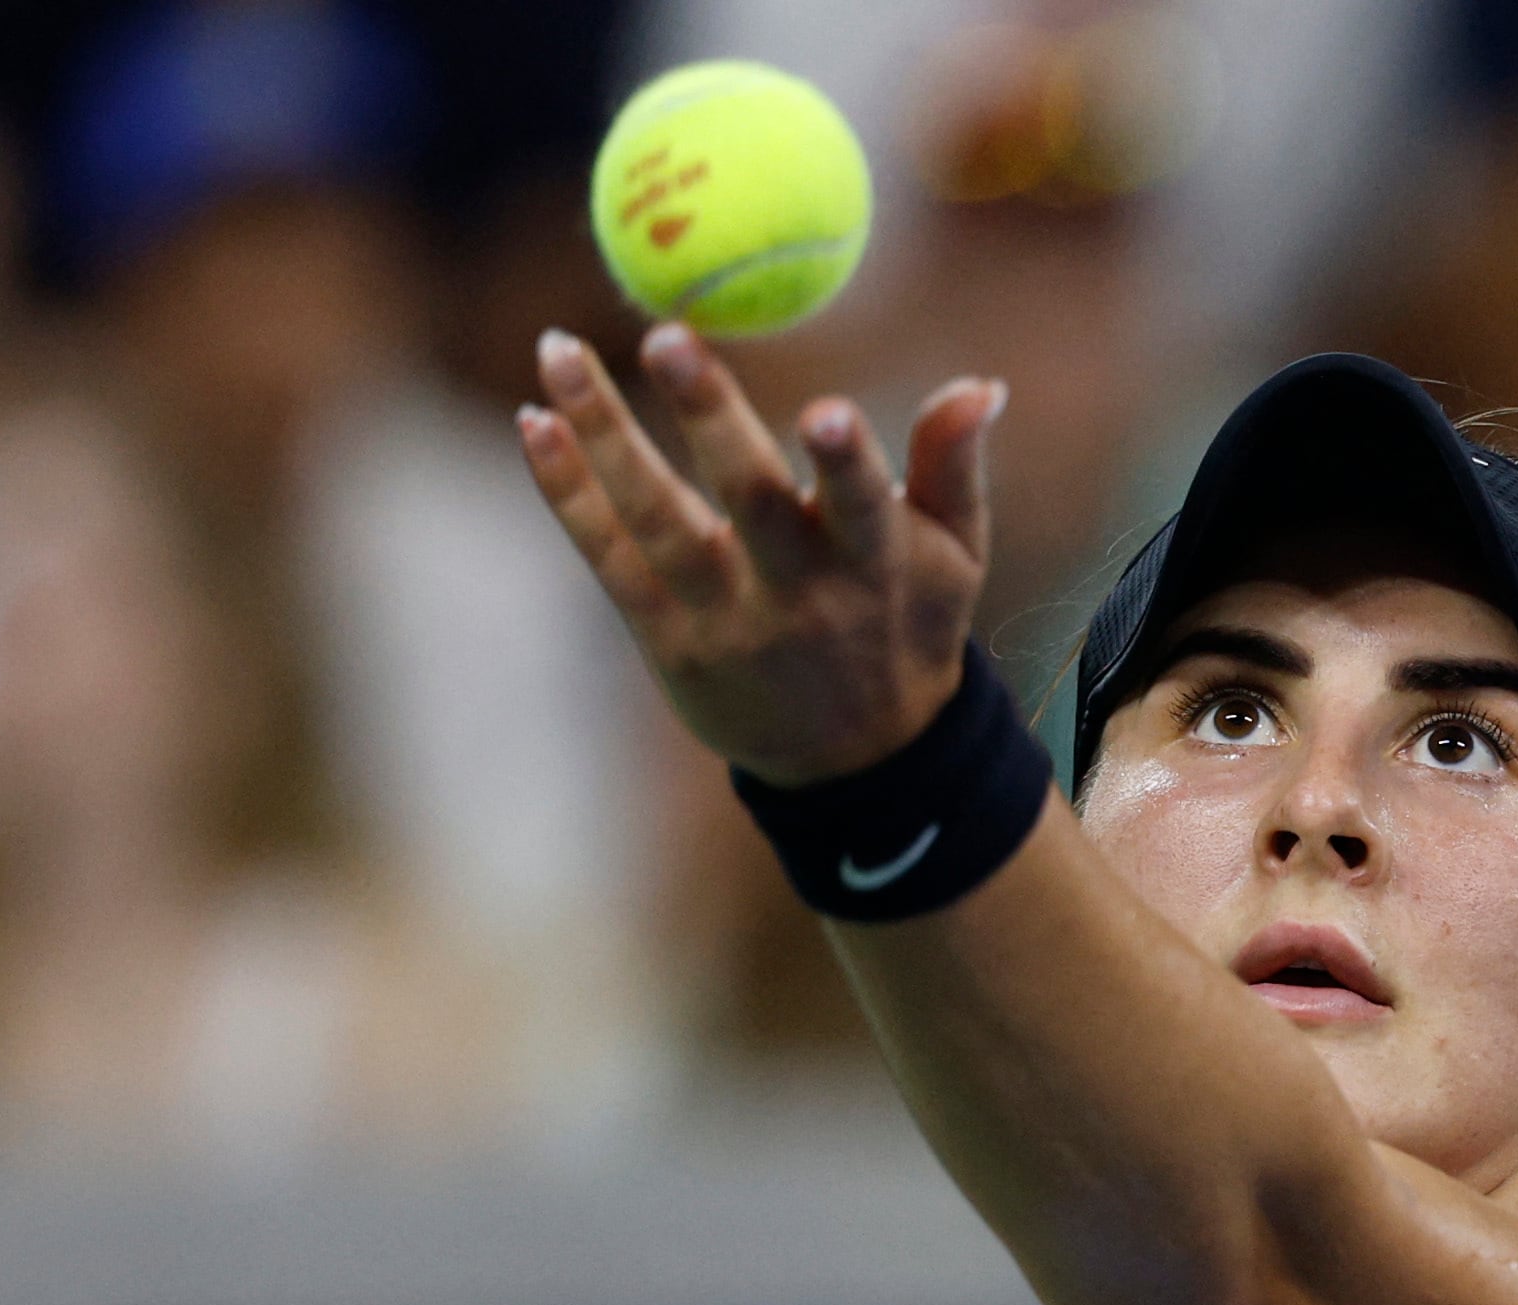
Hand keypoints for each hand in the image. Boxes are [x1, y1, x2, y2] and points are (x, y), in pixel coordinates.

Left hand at [520, 321, 1003, 786]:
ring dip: (603, 435)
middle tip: (666, 333)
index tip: (825, 409)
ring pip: (657, 522)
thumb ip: (954, 466)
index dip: (846, 464)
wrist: (854, 759)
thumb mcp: (954, 556)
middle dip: (708, 416)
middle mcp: (797, 597)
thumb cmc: (907, 624)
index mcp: (875, 567)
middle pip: (747, 501)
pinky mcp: (667, 641)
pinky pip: (609, 558)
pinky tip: (536, 424)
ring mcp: (725, 621)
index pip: (864, 508)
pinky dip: (568, 493)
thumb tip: (981, 385)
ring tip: (560, 352)